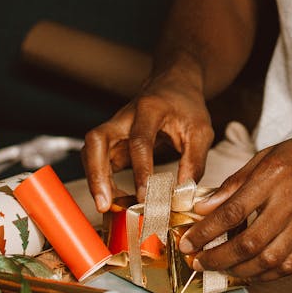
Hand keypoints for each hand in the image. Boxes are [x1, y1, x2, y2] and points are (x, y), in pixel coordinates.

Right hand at [82, 74, 214, 213]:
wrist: (174, 86)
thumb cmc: (186, 106)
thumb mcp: (200, 130)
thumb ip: (194, 162)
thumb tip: (182, 196)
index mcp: (149, 109)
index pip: (140, 141)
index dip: (141, 171)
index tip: (146, 198)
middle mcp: (124, 116)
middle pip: (97, 140)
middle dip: (97, 174)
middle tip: (104, 203)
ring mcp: (115, 128)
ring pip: (91, 151)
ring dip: (95, 180)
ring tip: (108, 206)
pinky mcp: (113, 141)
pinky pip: (98, 160)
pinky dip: (102, 181)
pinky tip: (116, 200)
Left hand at [178, 123, 291, 281]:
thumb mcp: (272, 153)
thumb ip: (237, 182)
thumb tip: (206, 206)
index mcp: (275, 176)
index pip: (231, 211)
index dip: (205, 232)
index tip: (187, 242)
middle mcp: (291, 203)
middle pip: (246, 243)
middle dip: (216, 258)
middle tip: (198, 262)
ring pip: (267, 261)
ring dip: (238, 272)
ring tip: (221, 270)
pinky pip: (290, 266)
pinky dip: (266, 274)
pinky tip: (252, 272)